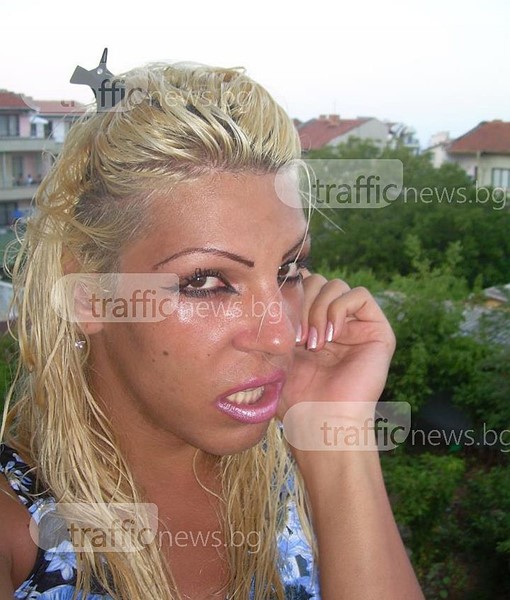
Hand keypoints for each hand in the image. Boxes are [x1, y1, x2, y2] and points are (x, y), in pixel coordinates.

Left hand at [278, 272, 395, 419]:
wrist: (319, 420)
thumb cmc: (295, 396)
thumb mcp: (275, 352)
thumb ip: (271, 324)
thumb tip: (260, 299)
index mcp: (311, 324)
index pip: (302, 285)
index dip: (289, 293)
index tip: (278, 320)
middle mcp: (334, 322)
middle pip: (318, 281)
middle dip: (302, 302)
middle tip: (296, 336)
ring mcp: (356, 325)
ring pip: (336, 285)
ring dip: (318, 310)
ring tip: (313, 342)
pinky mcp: (378, 330)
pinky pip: (360, 295)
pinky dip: (339, 309)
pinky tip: (330, 336)